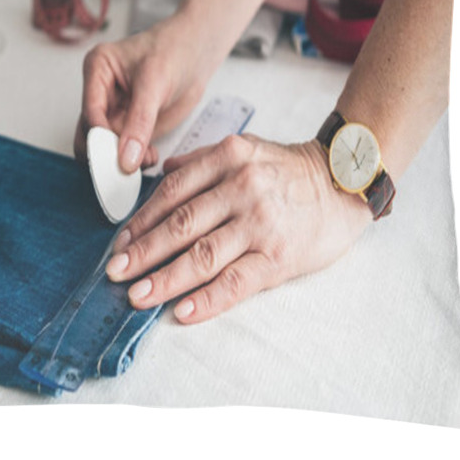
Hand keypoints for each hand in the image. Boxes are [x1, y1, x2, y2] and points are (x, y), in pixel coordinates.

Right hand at [74, 15, 214, 171]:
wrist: (197, 53)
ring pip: (104, 146)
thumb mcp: (156, 83)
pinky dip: (134, 160)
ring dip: (121, 159)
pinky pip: (122, 150)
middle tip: (127, 168)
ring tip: (146, 160)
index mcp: (97, 69)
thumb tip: (126, 158)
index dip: (100, 139)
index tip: (114, 161)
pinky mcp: (129, 124)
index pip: (90, 112)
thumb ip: (140, 122)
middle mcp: (100, 91)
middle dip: (107, 153)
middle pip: (89, 133)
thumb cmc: (175, 51)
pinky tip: (151, 157)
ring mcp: (113, 110)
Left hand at [105, 134, 371, 322]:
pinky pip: (237, 281)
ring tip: (137, 297)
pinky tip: (183, 312)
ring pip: (203, 255)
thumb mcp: (246, 148)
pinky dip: (208, 299)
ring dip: (165, 279)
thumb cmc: (288, 170)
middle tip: (116, 273)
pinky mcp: (279, 256)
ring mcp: (261, 223)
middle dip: (143, 253)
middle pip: (181, 225)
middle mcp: (242, 187)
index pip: (173, 192)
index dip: (142, 221)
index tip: (121, 243)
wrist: (344, 183)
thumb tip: (162, 172)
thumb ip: (202, 159)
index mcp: (229, 158)